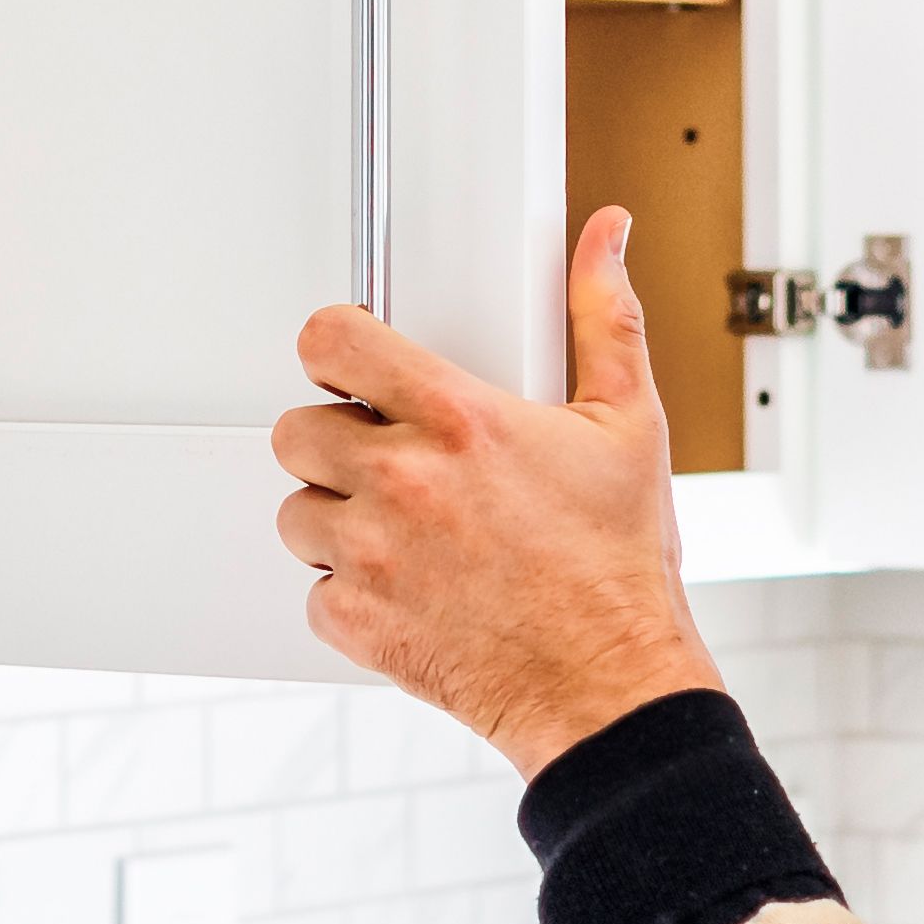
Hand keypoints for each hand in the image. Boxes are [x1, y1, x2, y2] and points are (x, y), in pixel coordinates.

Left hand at [278, 208, 724, 779]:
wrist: (610, 684)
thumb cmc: (618, 566)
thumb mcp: (628, 422)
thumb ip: (604, 317)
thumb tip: (605, 239)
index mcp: (458, 419)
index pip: (330, 341)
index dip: (335, 348)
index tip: (353, 366)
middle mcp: (403, 481)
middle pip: (295, 429)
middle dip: (336, 441)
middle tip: (390, 463)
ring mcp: (370, 555)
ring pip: (297, 511)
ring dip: (337, 519)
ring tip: (404, 532)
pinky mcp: (357, 621)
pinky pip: (313, 593)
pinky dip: (349, 594)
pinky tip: (408, 588)